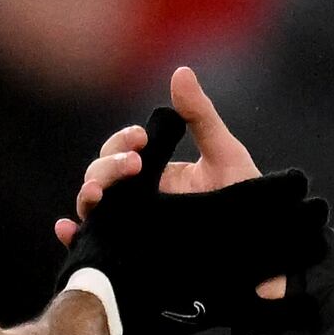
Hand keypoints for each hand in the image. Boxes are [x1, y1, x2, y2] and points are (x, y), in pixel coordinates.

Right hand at [63, 66, 329, 334]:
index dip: (122, 143)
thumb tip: (180, 72)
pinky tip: (68, 232)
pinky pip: (98, 251)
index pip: (121, 154)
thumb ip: (200, 117)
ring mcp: (136, 233)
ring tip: (98, 198)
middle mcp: (140, 204)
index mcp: (157, 177)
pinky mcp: (136, 262)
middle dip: (106, 168)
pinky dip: (76, 239)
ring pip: (94, 212)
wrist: (265, 256)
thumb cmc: (247, 203)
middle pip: (101, 180)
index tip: (141, 139)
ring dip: (88, 198)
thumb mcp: (225, 156)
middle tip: (133, 165)